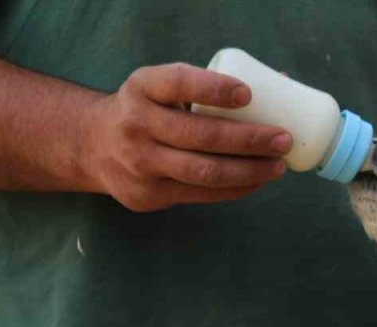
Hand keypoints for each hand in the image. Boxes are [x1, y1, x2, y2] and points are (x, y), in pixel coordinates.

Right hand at [81, 63, 291, 211]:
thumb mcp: (160, 88)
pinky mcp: (148, 195)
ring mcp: (140, 163)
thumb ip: (206, 86)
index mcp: (142, 88)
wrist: (93, 146)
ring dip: (248, 171)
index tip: (248, 94)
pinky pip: (200, 194)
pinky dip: (234, 189)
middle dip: (249, 139)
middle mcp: (136, 124)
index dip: (214, 89)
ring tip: (277, 166)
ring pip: (204, 172)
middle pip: (201, 135)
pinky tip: (256, 182)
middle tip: (283, 139)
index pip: (178, 83)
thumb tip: (283, 81)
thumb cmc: (148, 110)